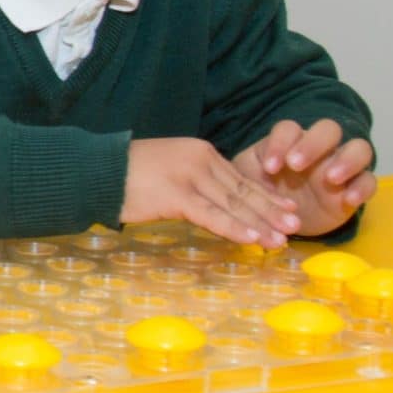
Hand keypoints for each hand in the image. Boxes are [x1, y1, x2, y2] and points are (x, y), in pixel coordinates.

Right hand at [123, 137, 300, 245]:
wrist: (95, 171)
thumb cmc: (127, 174)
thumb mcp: (169, 170)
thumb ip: (195, 182)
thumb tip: (217, 204)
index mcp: (200, 151)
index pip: (241, 178)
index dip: (267, 195)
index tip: (288, 209)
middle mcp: (200, 159)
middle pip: (243, 190)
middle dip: (272, 211)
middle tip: (296, 226)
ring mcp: (189, 176)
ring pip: (233, 204)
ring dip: (261, 224)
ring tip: (282, 240)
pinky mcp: (177, 195)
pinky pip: (213, 216)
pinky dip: (236, 229)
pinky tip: (253, 240)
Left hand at [232, 119, 375, 238]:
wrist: (284, 222)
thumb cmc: (264, 193)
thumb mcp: (248, 182)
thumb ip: (240, 175)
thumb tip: (215, 174)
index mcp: (290, 143)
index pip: (290, 129)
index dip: (281, 143)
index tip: (270, 167)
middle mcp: (320, 149)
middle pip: (328, 129)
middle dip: (313, 143)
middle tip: (296, 165)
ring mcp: (342, 167)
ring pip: (358, 148)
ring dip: (346, 160)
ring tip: (330, 178)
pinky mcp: (356, 188)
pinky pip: (369, 180)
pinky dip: (363, 187)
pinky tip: (348, 200)